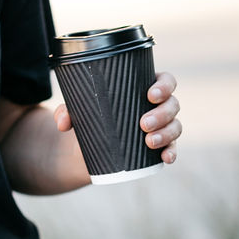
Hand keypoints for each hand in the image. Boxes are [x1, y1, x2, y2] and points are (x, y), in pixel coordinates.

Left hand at [53, 70, 180, 165]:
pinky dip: (171, 152)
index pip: (165, 80)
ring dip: (167, 134)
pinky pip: (172, 148)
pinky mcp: (158, 147)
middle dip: (162, 114)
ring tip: (149, 142)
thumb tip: (63, 122)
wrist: (86, 148)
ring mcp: (160, 127)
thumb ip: (66, 111)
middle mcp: (156, 106)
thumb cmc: (88, 117)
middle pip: (172, 104)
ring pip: (175, 126)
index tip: (150, 95)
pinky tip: (166, 158)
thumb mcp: (76, 110)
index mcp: (143, 87)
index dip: (164, 86)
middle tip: (143, 124)